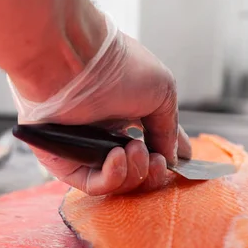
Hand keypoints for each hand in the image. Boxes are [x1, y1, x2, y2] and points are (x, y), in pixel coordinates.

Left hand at [9, 16, 191, 195]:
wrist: (75, 62)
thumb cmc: (118, 67)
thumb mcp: (162, 91)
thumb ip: (169, 128)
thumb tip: (173, 157)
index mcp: (126, 111)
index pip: (151, 143)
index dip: (167, 155)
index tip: (182, 163)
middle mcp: (105, 131)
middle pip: (136, 170)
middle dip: (153, 172)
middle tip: (157, 161)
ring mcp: (85, 148)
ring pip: (118, 181)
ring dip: (136, 172)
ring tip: (136, 150)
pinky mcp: (65, 162)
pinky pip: (94, 185)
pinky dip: (113, 178)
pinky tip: (118, 157)